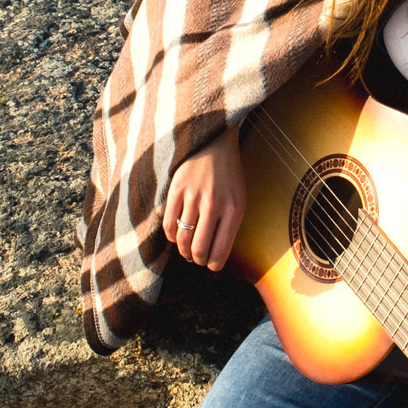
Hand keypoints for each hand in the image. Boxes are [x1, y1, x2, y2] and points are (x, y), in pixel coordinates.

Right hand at [163, 129, 243, 271]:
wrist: (214, 142)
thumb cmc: (229, 175)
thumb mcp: (239, 199)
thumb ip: (230, 224)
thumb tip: (215, 253)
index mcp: (234, 210)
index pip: (221, 251)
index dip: (214, 265)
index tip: (211, 265)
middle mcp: (213, 205)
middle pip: (199, 249)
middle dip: (198, 260)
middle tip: (197, 259)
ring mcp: (193, 197)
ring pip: (182, 239)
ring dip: (183, 250)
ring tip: (186, 251)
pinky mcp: (176, 189)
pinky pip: (169, 223)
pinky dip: (171, 235)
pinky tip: (176, 236)